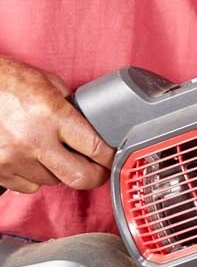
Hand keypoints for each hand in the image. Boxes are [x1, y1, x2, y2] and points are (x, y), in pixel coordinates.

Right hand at [0, 58, 114, 194]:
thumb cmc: (3, 80)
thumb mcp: (46, 83)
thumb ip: (70, 105)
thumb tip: (92, 124)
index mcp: (52, 115)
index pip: (95, 147)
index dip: (111, 157)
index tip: (115, 158)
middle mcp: (33, 141)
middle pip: (79, 177)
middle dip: (94, 176)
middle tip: (98, 170)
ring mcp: (12, 159)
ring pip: (52, 182)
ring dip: (58, 172)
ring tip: (52, 153)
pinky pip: (27, 186)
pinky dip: (33, 176)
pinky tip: (30, 158)